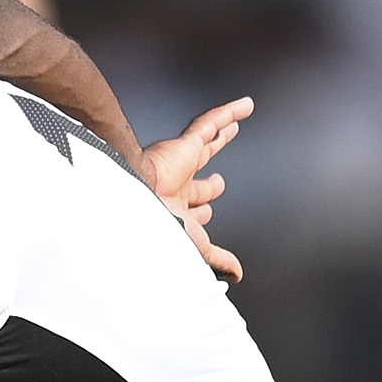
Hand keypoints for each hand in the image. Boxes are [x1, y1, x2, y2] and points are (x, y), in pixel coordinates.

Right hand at [136, 96, 252, 282]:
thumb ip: (219, 258)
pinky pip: (209, 123)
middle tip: (219, 184)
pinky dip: (229, 113)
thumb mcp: (197, 248)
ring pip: (207, 145)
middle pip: (199, 182)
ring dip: (221, 136)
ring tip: (234, 127)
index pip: (194, 210)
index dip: (203, 211)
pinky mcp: (184, 145)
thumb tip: (238, 274)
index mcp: (175, 211)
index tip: (208, 214)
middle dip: (209, 185)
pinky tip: (246, 107)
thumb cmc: (157, 227)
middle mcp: (178, 186)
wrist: (135, 200)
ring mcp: (181, 163)